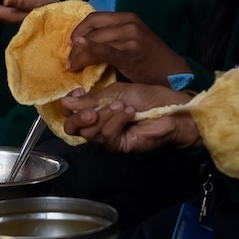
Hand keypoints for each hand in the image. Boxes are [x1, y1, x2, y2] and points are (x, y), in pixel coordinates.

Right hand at [62, 83, 196, 151]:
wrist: (172, 109)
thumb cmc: (148, 98)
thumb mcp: (117, 92)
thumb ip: (92, 99)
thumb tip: (66, 104)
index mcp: (96, 110)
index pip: (70, 114)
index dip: (69, 104)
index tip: (79, 92)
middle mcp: (99, 126)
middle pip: (72, 128)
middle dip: (78, 117)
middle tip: (90, 110)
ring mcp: (109, 138)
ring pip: (89, 132)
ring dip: (104, 115)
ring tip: (122, 105)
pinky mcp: (120, 146)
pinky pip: (107, 135)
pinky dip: (116, 121)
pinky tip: (129, 113)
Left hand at [67, 12, 187, 83]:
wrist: (171, 71)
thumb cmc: (149, 57)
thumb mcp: (131, 39)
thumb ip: (112, 36)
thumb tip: (83, 42)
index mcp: (127, 17)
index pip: (94, 18)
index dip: (78, 30)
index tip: (70, 43)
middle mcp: (128, 23)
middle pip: (92, 30)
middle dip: (75, 45)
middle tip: (68, 60)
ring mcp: (131, 37)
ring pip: (95, 42)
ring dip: (79, 55)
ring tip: (72, 66)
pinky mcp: (131, 53)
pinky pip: (105, 52)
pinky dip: (89, 52)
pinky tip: (78, 58)